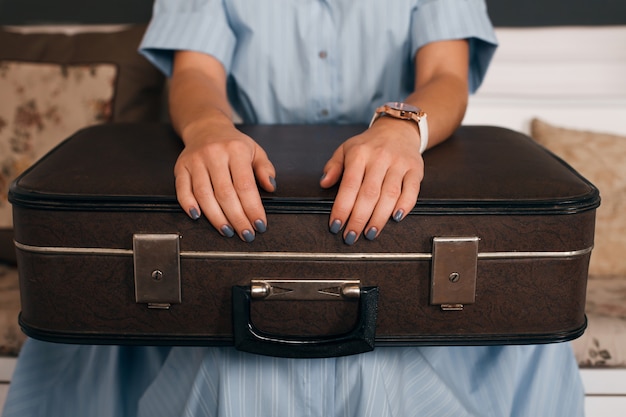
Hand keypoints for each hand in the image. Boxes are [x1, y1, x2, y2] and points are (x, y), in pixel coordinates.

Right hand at [174, 120, 275, 241]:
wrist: (206, 128)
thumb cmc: (233, 144)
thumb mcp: (255, 151)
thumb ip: (265, 169)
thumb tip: (270, 187)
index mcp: (236, 150)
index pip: (245, 185)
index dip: (252, 208)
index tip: (260, 224)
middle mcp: (214, 154)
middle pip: (225, 193)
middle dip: (237, 218)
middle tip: (246, 234)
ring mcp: (195, 161)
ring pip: (204, 194)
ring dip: (216, 217)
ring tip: (228, 231)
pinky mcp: (181, 167)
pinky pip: (182, 189)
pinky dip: (188, 205)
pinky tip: (198, 217)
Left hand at [320, 118, 423, 243]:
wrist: (398, 130)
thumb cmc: (368, 145)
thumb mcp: (346, 149)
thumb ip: (333, 166)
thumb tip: (324, 183)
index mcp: (359, 154)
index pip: (349, 185)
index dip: (342, 208)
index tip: (335, 225)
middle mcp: (380, 158)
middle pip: (369, 193)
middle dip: (359, 219)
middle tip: (351, 236)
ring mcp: (399, 163)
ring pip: (390, 195)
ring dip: (379, 218)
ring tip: (370, 234)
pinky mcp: (415, 169)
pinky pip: (412, 190)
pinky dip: (405, 206)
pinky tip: (396, 218)